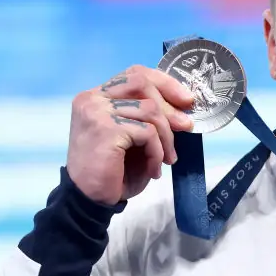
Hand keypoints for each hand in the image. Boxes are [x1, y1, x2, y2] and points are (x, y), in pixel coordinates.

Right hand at [66, 65, 194, 204]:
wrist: (89, 200)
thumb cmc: (112, 172)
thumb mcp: (134, 138)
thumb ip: (149, 118)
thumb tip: (183, 107)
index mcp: (97, 97)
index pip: (134, 75)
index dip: (164, 83)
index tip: (186, 100)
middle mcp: (93, 99)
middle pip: (142, 83)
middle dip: (169, 106)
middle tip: (186, 127)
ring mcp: (97, 111)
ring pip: (149, 110)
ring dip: (166, 137)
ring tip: (166, 159)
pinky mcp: (105, 128)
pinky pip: (147, 132)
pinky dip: (157, 151)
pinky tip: (154, 168)